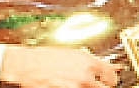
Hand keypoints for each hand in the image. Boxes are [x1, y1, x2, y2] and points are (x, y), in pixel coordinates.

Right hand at [0, 45, 120, 87]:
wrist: (26, 65)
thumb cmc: (46, 58)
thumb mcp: (73, 54)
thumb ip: (94, 62)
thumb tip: (112, 66)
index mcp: (89, 62)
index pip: (112, 76)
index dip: (111, 80)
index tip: (108, 82)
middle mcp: (85, 75)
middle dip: (102, 87)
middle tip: (96, 85)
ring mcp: (77, 87)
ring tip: (79, 84)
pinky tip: (70, 86)